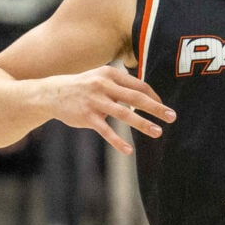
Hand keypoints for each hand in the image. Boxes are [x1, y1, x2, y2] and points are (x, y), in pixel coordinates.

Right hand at [45, 65, 174, 149]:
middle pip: (136, 97)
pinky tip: (129, 150)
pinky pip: (106, 131)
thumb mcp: (100, 78)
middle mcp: (103, 86)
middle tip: (172, 117)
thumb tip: (145, 95)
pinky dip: (118, 141)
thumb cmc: (82, 86)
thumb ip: (121, 85)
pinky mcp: (87, 117)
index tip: (163, 107)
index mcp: (110, 74)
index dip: (153, 97)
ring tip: (158, 132)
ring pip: (124, 114)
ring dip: (143, 124)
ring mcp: (95, 101)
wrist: (52, 93)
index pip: (138, 85)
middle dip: (156, 108)